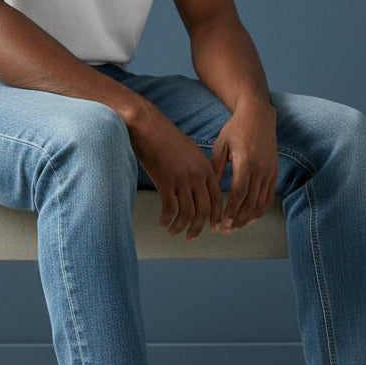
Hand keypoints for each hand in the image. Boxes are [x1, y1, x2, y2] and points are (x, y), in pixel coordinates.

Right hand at [127, 104, 222, 242]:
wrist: (147, 126)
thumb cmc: (166, 138)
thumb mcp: (190, 152)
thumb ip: (198, 169)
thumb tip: (200, 188)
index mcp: (206, 168)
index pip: (217, 198)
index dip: (216, 216)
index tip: (212, 228)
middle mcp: (197, 175)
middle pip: (205, 209)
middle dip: (199, 227)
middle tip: (192, 238)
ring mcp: (182, 178)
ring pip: (188, 212)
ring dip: (181, 227)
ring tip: (173, 232)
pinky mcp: (165, 181)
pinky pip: (169, 208)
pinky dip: (167, 219)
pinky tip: (163, 224)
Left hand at [211, 100, 278, 233]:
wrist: (259, 115)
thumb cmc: (235, 129)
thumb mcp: (221, 145)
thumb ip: (216, 168)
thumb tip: (208, 190)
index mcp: (245, 161)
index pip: (240, 193)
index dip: (232, 211)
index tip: (224, 224)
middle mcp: (260, 168)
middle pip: (251, 202)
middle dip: (239, 219)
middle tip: (227, 231)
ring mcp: (270, 170)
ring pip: (261, 202)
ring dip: (249, 217)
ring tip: (237, 227)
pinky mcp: (275, 171)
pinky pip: (269, 196)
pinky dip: (261, 209)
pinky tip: (251, 218)